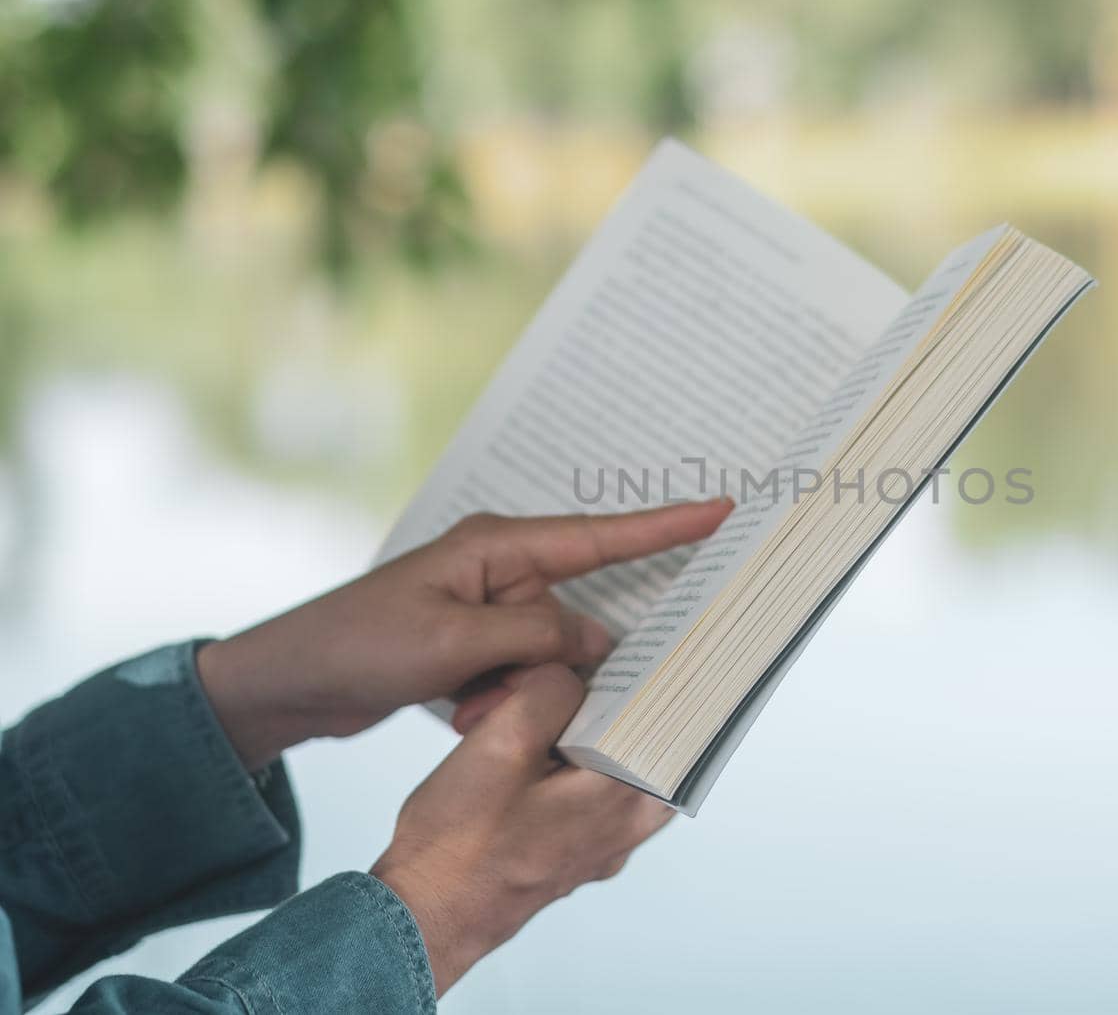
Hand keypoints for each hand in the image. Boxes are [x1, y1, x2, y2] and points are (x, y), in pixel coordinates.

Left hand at [197, 499, 732, 769]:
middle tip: (522, 678)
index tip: (722, 508)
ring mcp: (492, 609)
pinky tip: (462, 710)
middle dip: (568, 655)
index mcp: (498, 546)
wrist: (293, 679)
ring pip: (554, 653)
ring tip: (465, 702)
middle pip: (578, 608)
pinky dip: (507, 698)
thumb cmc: (360, 645)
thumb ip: (534, 634)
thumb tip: (597, 639)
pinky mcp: (480, 645)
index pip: (599, 535)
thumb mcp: (451, 642)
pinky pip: (526, 672)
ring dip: (525, 688)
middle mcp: (503, 569)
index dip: (665, 526)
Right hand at [372, 663, 673, 995]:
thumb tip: (570, 677)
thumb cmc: (458, 845)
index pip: (661, 720)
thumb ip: (551, 693)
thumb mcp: (503, 741)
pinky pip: (586, 794)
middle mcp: (624, 828)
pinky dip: (563, 764)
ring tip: (534, 714)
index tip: (614, 656)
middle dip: (603, 704)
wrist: (423, 916)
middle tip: (572, 681)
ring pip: (611, 766)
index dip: (631, 680)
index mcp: (623, 799)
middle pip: (639, 742)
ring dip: (577, 733)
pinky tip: (525, 752)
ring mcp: (599, 845)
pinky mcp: (570, 852)